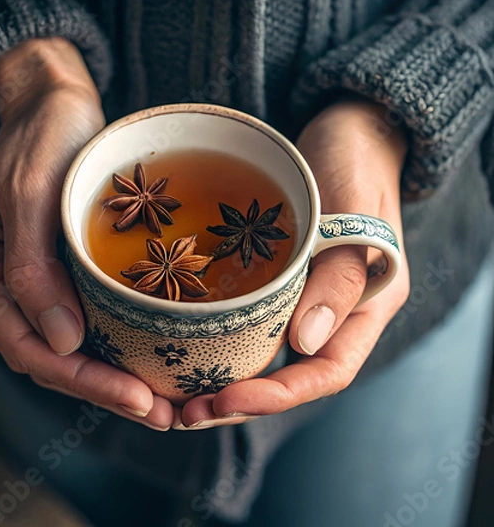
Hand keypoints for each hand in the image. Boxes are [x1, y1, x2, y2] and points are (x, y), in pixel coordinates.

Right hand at [0, 38, 173, 429]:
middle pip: (53, 355)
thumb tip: (60, 342)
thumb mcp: (30, 191)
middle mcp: (10, 281)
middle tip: (162, 414)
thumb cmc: (41, 133)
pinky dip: (120, 342)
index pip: (28, 345)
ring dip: (117, 375)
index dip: (81, 378)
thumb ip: (32, 268)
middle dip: (106, 389)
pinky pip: (92, 315)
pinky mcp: (71, 264)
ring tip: (164, 403)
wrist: (56, 98)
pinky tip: (153, 357)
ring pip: (74, 344)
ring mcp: (41, 275)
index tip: (135, 397)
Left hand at [177, 99, 410, 428]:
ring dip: (225, 380)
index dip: (279, 395)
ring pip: (268, 356)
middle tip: (185, 413)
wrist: (347, 130)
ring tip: (177, 396)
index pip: (328, 371)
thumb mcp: (356, 207)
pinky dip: (221, 340)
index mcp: (366, 304)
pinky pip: (252, 320)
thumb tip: (306, 343)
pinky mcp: (281, 277)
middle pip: (291, 376)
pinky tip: (185, 344)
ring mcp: (306, 295)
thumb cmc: (355, 159)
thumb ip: (340, 273)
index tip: (226, 399)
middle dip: (241, 401)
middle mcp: (335, 311)